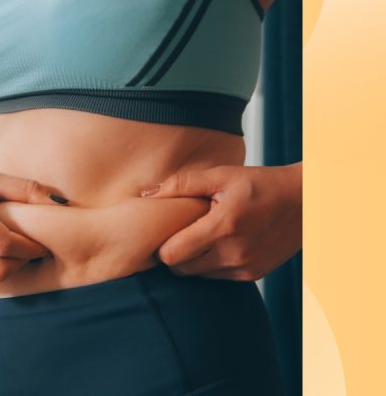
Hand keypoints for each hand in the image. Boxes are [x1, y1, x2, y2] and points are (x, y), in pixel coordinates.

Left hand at [139, 162, 301, 280]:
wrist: (306, 202)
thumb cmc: (259, 184)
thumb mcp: (222, 175)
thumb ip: (182, 184)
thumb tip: (146, 195)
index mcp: (223, 226)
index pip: (172, 255)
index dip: (162, 245)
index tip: (165, 231)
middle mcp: (235, 252)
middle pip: (181, 269)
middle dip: (175, 254)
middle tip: (180, 233)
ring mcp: (246, 267)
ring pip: (198, 275)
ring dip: (193, 260)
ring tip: (201, 236)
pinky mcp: (254, 275)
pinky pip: (218, 277)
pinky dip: (212, 264)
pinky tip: (219, 244)